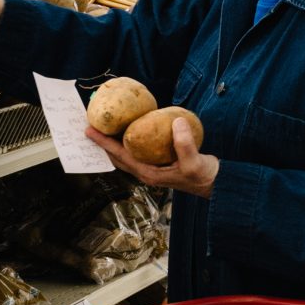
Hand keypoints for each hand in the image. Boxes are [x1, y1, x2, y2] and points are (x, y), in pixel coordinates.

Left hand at [87, 117, 217, 196]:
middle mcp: (146, 171)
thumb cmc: (203, 176)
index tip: (90, 131)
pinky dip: (130, 140)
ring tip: (105, 128)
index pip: (121, 155)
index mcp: (148, 173)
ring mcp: (152, 167)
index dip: (104, 143)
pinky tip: (131, 129)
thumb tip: (176, 121)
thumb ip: (184, 144)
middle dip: (103, 143)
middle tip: (91, 126)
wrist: (215, 183)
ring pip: (126, 154)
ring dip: (114, 142)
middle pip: (118, 156)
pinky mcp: (159, 162)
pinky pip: (138, 150)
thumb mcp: (194, 161)